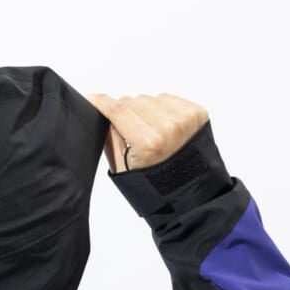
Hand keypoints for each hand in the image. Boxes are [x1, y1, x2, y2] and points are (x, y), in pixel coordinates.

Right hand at [86, 93, 208, 172]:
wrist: (188, 191)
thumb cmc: (155, 183)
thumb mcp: (122, 167)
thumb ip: (109, 138)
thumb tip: (102, 113)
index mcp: (149, 142)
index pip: (117, 110)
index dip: (100, 101)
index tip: (92, 98)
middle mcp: (169, 127)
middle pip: (132, 102)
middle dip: (124, 113)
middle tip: (129, 132)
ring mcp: (185, 118)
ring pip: (150, 98)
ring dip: (143, 110)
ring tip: (149, 132)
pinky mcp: (197, 112)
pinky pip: (168, 99)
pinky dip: (161, 108)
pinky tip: (162, 126)